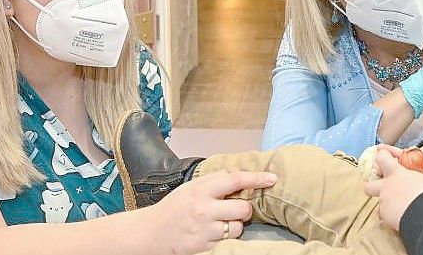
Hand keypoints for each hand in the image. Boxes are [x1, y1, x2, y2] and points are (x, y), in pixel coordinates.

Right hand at [145, 170, 277, 253]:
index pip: (235, 180)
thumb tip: (236, 175)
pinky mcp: (205, 248)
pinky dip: (225, 238)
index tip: (272, 179)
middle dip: (244, 209)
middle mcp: (204, 210)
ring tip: (220, 223)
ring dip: (235, 225)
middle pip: (244, 208)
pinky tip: (213, 234)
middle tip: (235, 209)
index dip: (257, 178)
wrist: (151, 233)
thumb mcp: (190, 187)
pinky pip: (228, 242)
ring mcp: (205, 231)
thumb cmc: (173, 208)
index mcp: (201, 191)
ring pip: (239, 228)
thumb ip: (213, 180)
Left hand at [364, 148, 422, 230]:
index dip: (381, 157)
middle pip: (369, 185)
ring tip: (397, 205)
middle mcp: (385, 186)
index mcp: (395, 174)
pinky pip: (384, 215)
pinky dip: (390, 215)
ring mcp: (383, 201)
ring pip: (378, 202)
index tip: (383, 157)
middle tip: (382, 188)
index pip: (381, 158)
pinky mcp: (384, 215)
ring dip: (385, 202)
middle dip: (372, 186)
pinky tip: (399, 216)